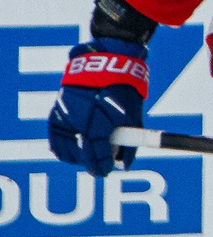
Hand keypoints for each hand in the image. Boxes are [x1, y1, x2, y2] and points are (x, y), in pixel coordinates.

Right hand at [46, 38, 147, 175]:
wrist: (103, 65)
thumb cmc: (122, 91)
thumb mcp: (133, 117)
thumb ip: (128, 143)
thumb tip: (124, 164)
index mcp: (98, 123)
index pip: (97, 154)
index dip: (102, 166)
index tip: (107, 171)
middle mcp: (77, 122)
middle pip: (81, 154)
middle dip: (91, 162)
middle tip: (100, 165)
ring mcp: (64, 117)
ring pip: (64, 150)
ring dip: (77, 156)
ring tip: (88, 155)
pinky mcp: (56, 113)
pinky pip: (55, 139)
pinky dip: (64, 147)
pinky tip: (75, 148)